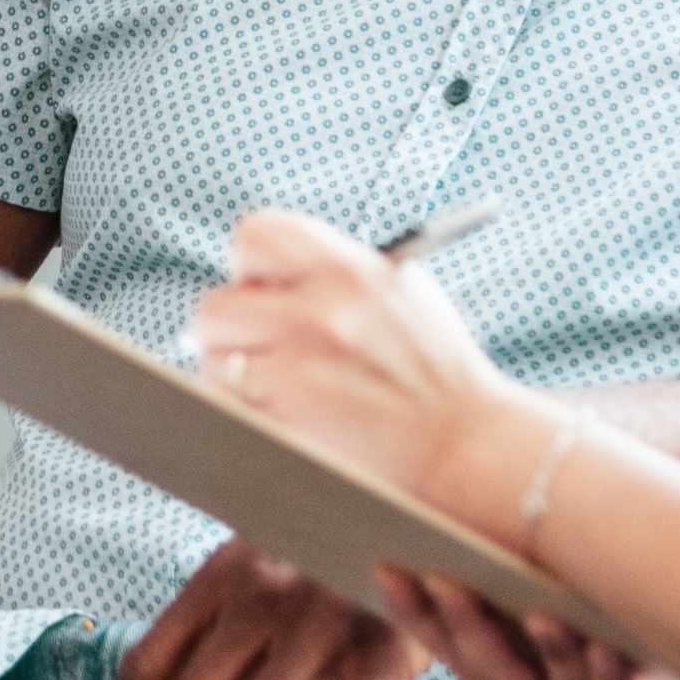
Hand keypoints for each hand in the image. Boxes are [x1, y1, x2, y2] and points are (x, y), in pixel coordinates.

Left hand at [194, 209, 525, 505]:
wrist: (466, 445)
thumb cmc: (435, 370)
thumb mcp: (400, 292)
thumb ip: (332, 272)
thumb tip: (259, 271)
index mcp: (349, 270)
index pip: (256, 234)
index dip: (250, 263)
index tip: (259, 286)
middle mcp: (319, 314)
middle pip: (214, 307)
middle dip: (229, 329)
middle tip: (256, 345)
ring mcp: (299, 372)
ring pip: (213, 363)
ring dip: (232, 376)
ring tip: (276, 387)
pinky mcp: (289, 425)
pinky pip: (227, 411)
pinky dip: (242, 415)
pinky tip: (279, 417)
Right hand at [370, 570, 679, 679]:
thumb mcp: (602, 632)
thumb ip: (557, 593)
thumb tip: (516, 500)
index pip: (459, 647)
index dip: (419, 614)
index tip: (383, 567)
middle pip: (489, 668)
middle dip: (461, 624)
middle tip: (434, 578)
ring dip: (541, 648)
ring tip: (535, 611)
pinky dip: (610, 676)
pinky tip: (606, 648)